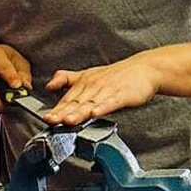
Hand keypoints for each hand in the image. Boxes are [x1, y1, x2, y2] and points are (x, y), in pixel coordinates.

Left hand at [42, 56, 161, 124]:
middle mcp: (94, 87)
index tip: (46, 117)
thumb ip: (67, 80)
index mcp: (85, 83)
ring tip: (67, 121)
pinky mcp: (123, 95)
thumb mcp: (88, 74)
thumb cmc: (117, 75)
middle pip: (77, 103)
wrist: (144, 69)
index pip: (68, 99)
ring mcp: (109, 91)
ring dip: (79, 113)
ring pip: (91, 104)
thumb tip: (49, 86)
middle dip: (63, 113)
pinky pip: (111, 103)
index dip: (57, 109)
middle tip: (51, 121)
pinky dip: (103, 108)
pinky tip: (95, 114)